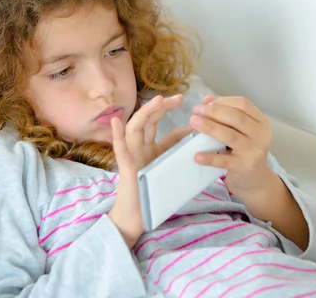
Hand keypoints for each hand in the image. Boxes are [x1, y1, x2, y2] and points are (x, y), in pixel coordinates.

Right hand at [108, 94, 191, 247]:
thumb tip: (199, 145)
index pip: (164, 129)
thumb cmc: (155, 196)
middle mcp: (139, 148)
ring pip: (135, 128)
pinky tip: (116, 121)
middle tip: (179, 98)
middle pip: (149, 121)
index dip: (176, 119)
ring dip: (146, 113)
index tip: (193, 111)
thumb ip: (181, 158)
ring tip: (157, 100)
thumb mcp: (172, 172)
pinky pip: (119, 149)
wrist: (138, 217)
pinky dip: (116, 135)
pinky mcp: (126, 167)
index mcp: (151, 149)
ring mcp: (131, 155)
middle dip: (162, 107)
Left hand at [189, 95, 273, 196]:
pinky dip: (209, 158)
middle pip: (237, 117)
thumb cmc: (245, 152)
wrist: (256, 181)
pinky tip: (197, 156)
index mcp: (261, 122)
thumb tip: (207, 99)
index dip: (223, 101)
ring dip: (210, 127)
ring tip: (193, 123)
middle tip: (195, 111)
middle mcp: (261, 135)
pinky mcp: (244, 167)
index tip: (205, 103)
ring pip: (230, 136)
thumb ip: (226, 115)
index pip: (243, 104)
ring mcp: (254, 152)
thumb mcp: (240, 132)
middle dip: (214, 112)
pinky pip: (224, 161)